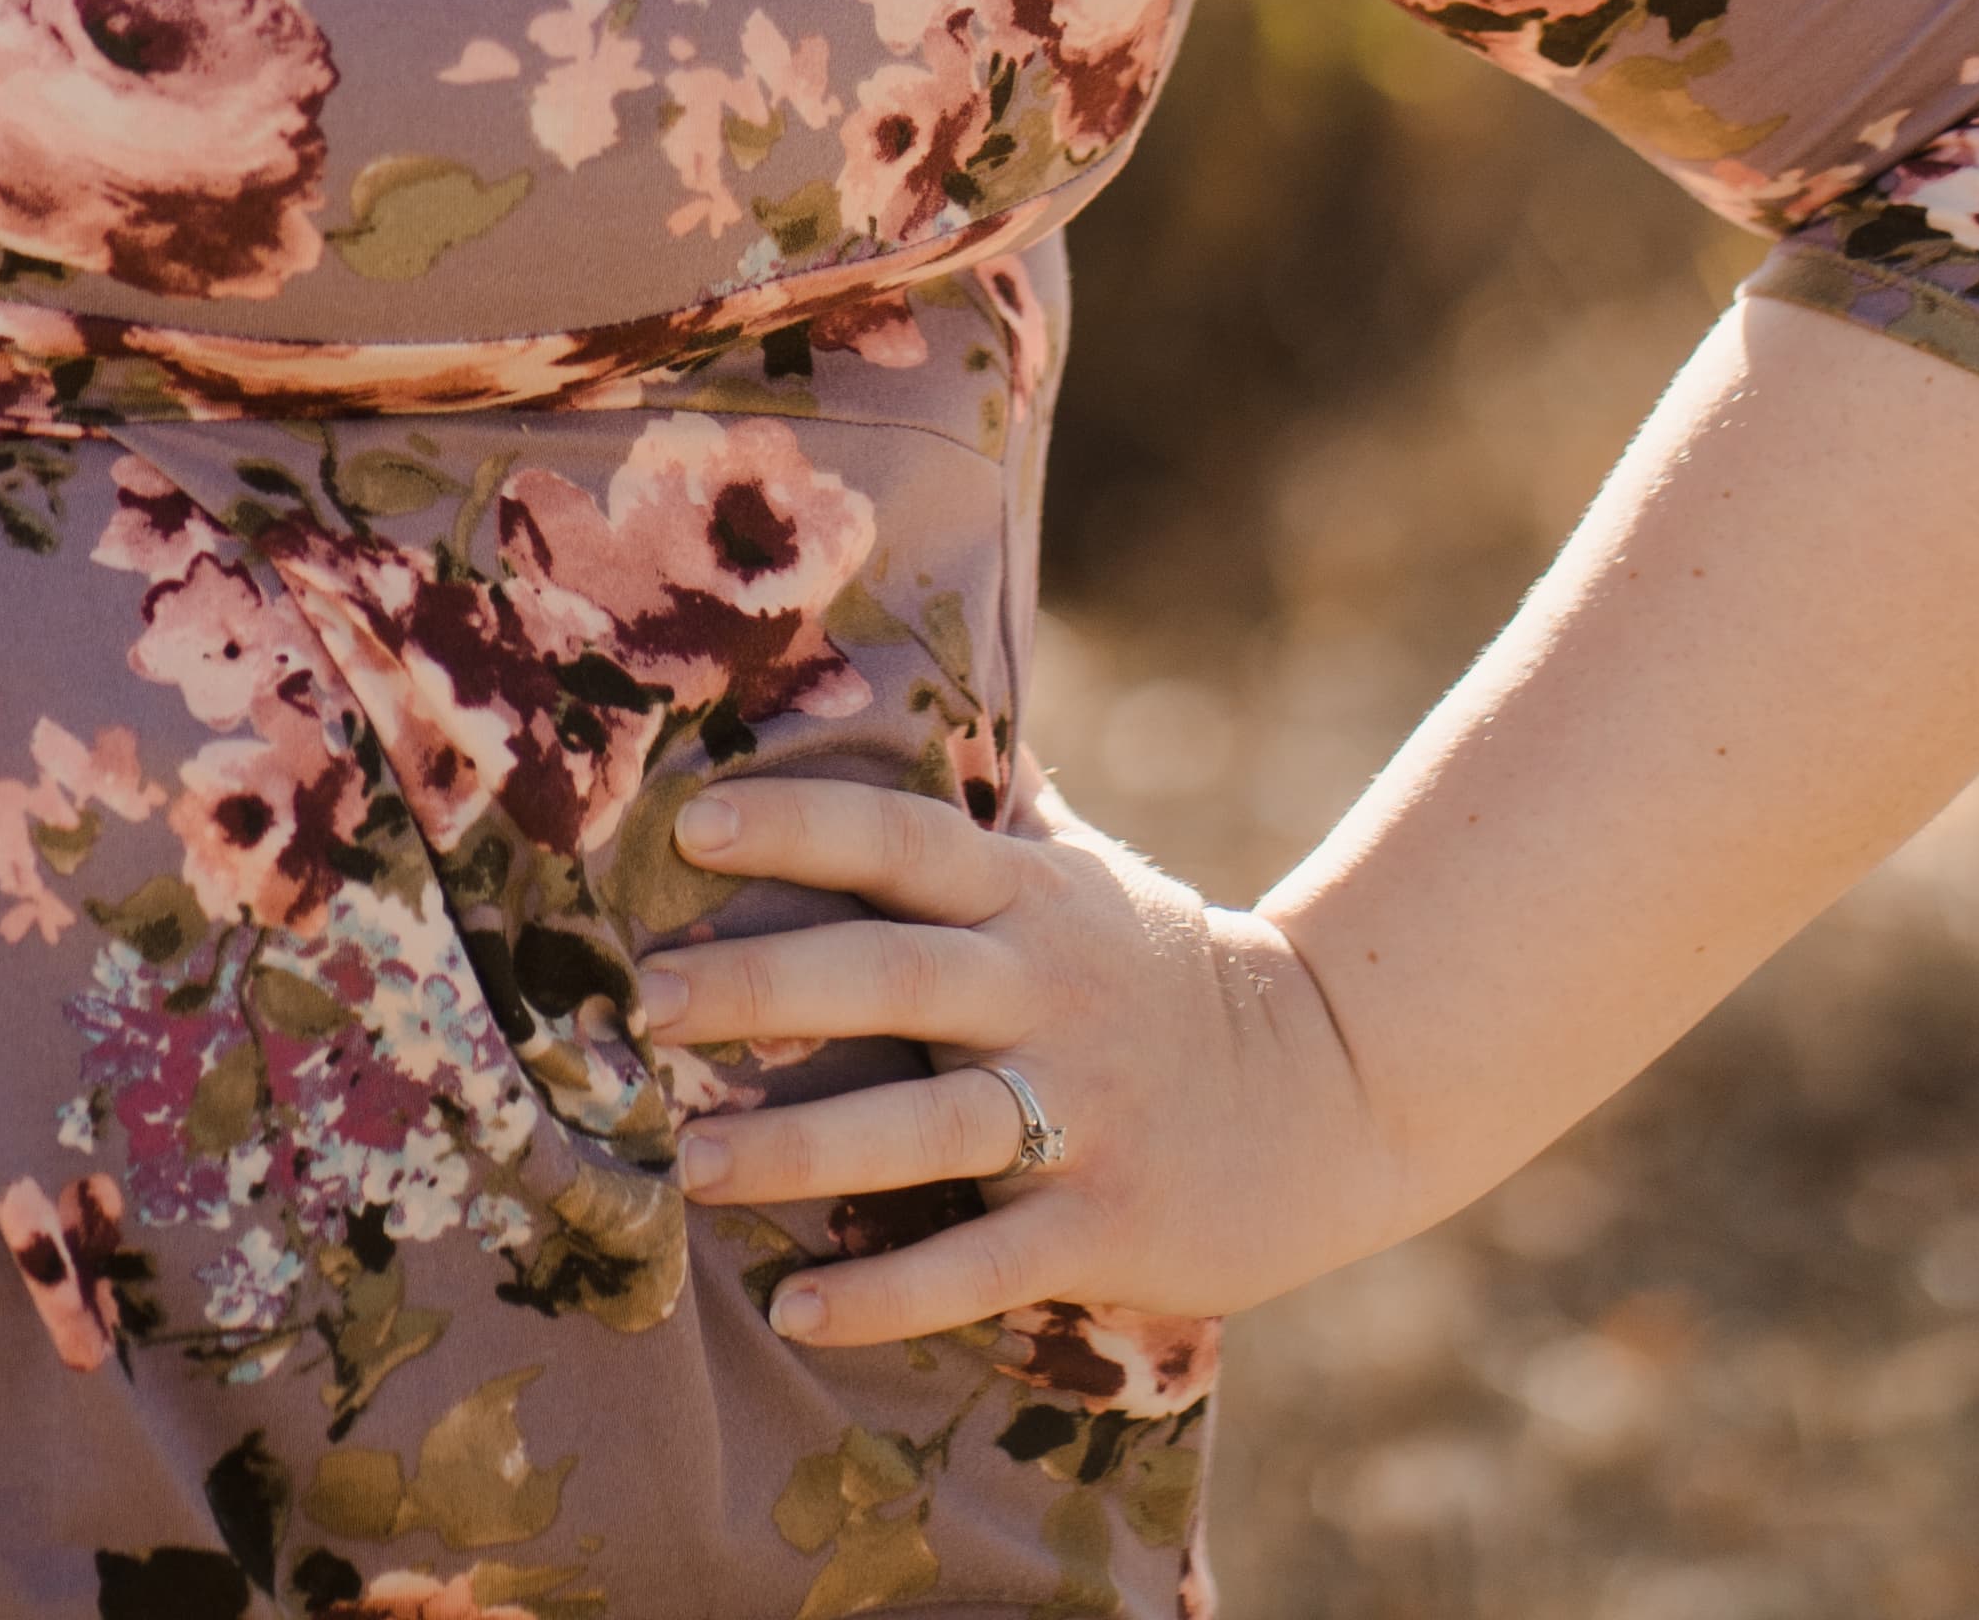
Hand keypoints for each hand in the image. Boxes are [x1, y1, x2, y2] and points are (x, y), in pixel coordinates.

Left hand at [640, 769, 1401, 1357]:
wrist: (1331, 1089)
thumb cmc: (1170, 971)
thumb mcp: (1088, 871)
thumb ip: (1002, 801)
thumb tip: (935, 674)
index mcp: (1030, 898)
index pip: (901, 840)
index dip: (800, 824)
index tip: (690, 825)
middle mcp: (1048, 991)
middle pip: (891, 973)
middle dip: (763, 984)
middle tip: (646, 1000)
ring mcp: (1081, 1109)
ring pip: (925, 1124)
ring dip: (800, 1148)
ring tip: (690, 1163)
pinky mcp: (1108, 1221)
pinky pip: (983, 1261)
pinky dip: (891, 1290)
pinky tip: (800, 1304)